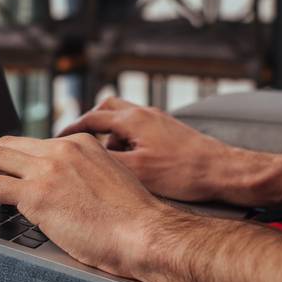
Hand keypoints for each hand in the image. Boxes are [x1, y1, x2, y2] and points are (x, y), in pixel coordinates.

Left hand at [0, 133, 159, 277]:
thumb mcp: (110, 183)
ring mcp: (48, 168)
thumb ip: (85, 178)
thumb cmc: (135, 222)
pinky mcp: (37, 194)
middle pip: (7, 145)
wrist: (146, 233)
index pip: (33, 143)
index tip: (4, 177)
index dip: (12, 160)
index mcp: (81, 144)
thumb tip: (66, 194)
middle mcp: (62, 148)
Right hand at [60, 97, 240, 203]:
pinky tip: (132, 162)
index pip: (91, 118)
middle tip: (79, 141)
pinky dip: (128, 139)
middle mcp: (144, 113)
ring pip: (124, 118)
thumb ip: (106, 161)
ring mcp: (158, 120)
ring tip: (108, 159)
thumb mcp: (137, 171)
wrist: (222, 171)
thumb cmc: (184, 172)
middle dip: (90, 124)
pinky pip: (139, 128)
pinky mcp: (169, 130)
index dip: (72, 130)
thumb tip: (81, 159)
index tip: (58, 139)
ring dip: (111, 134)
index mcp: (132, 119)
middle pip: (107, 109)